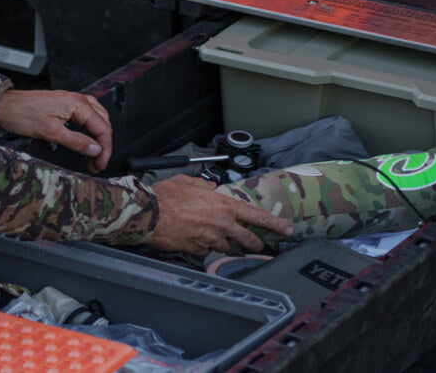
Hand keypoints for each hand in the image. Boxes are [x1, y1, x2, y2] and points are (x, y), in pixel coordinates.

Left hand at [0, 90, 112, 170]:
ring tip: (94, 154)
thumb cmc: (22, 114)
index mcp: (77, 104)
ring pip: (97, 118)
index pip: (102, 128)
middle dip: (103, 145)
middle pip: (103, 123)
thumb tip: (95, 149)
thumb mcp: (51, 133)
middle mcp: (77, 100)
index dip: (105, 149)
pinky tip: (88, 137)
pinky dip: (91, 128)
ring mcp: (72, 101)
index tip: (101, 163)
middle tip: (97, 163)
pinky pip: (87, 115)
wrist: (5, 106)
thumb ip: (76, 141)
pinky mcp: (65, 105)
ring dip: (98, 137)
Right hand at [140, 175, 291, 254]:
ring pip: (224, 246)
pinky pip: (205, 251)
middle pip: (246, 239)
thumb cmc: (167, 196)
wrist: (149, 214)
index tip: (286, 229)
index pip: (256, 216)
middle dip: (254, 244)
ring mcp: (209, 240)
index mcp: (223, 205)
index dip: (275, 224)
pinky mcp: (196, 251)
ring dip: (222, 243)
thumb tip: (209, 188)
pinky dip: (203, 247)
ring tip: (212, 235)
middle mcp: (220, 224)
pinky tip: (193, 239)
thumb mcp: (188, 182)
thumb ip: (204, 186)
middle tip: (258, 245)